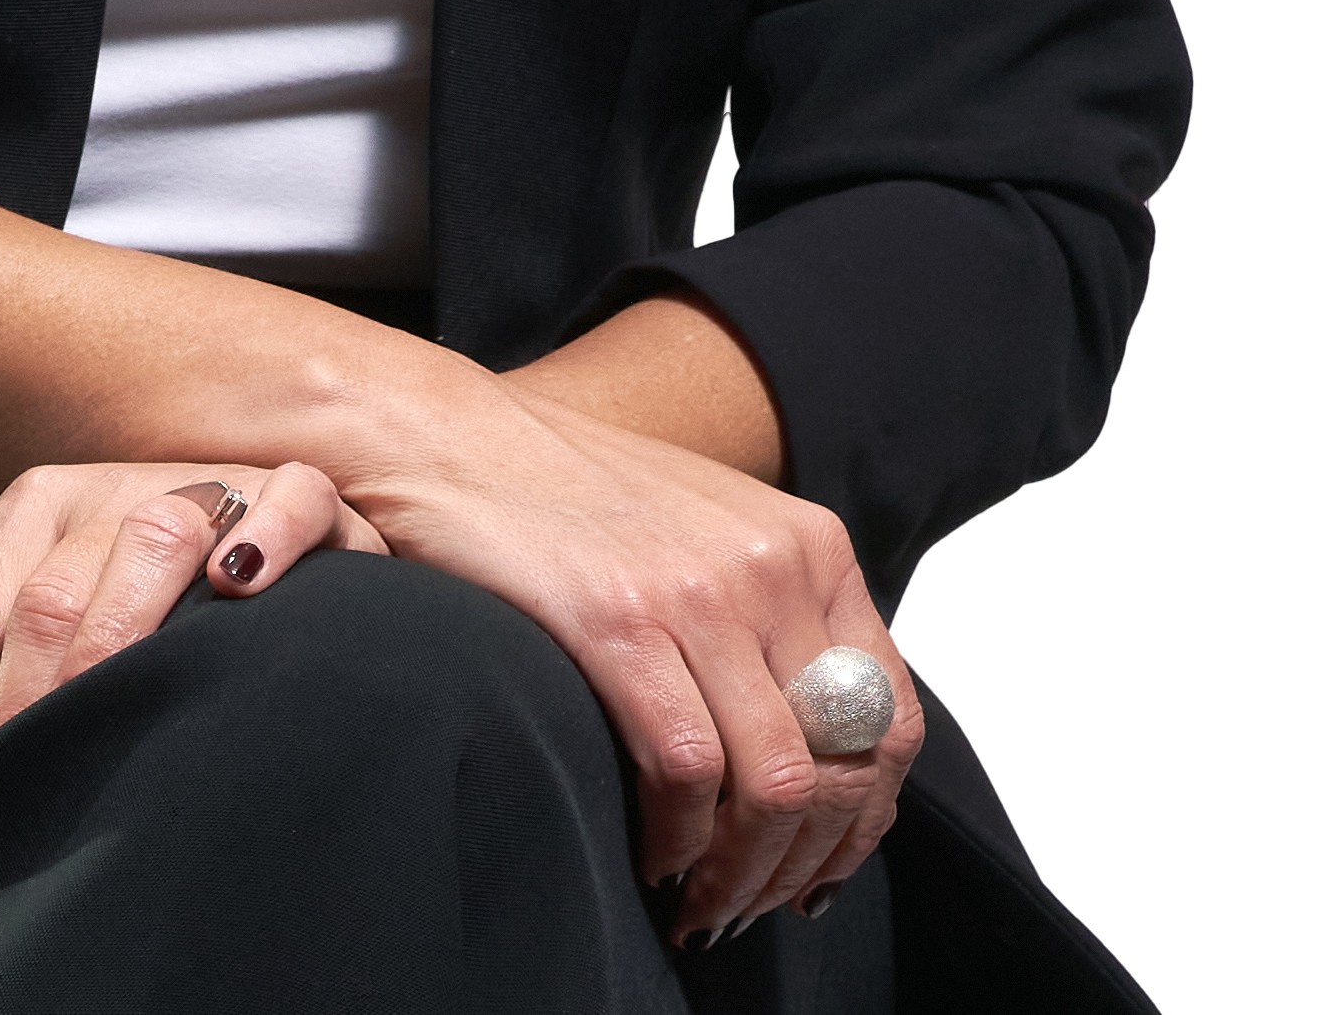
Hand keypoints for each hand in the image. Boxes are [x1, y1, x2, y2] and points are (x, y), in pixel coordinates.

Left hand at [0, 459, 379, 811]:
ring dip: (120, 649)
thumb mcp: (56, 615)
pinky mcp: (294, 489)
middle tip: (20, 813)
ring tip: (102, 739)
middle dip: (24, 721)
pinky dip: (265, 536)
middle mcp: (106, 490)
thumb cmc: (147, 602)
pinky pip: (284, 500)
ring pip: (152, 543)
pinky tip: (239, 587)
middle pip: (45, 604)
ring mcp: (201, 484)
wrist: (262, 534)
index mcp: (33, 513)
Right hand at [350, 379, 922, 943]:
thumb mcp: (710, 534)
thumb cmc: (570, 495)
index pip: (890, 720)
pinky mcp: (619, 622)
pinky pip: (687, 773)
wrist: (451, 437)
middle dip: (802, 865)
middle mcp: (772, 565)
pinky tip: (652, 856)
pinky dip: (677, 842)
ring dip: (741, 874)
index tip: (818, 868)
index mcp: (810, 544)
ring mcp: (699, 591)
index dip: (865, 820)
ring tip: (699, 903)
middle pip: (843, 768)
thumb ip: (775, 621)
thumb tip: (817, 757)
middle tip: (747, 905)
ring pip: (776, 786)